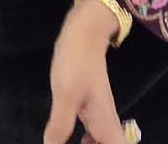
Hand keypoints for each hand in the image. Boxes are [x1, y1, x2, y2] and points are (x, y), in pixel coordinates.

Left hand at [43, 0, 127, 143]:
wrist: (84, 35)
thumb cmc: (76, 64)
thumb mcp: (65, 96)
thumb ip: (60, 126)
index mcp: (105, 125)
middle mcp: (107, 123)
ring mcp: (100, 115)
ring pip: (103, 142)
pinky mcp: (91, 107)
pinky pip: (94, 134)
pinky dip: (86, 142)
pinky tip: (66, 139)